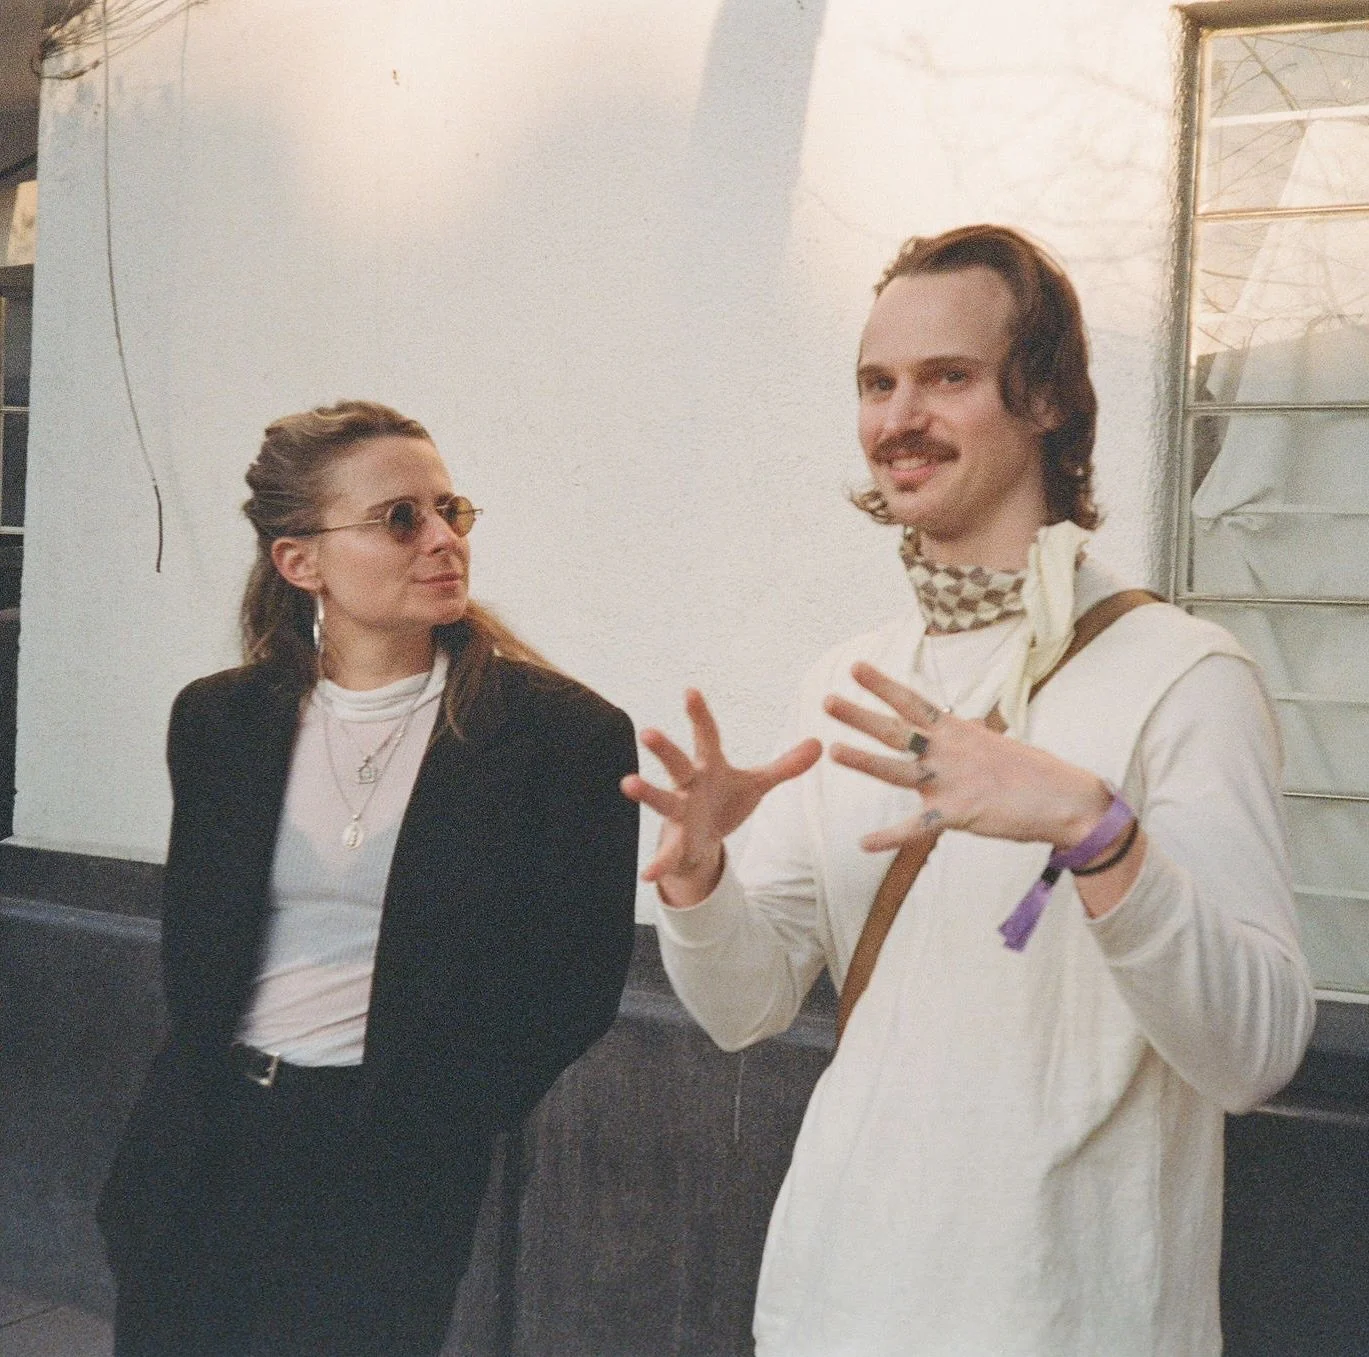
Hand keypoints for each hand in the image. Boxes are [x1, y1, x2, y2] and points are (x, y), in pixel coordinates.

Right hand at [621, 688, 821, 907]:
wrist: (704, 840)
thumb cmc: (724, 801)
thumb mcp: (756, 784)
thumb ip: (785, 767)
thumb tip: (820, 743)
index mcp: (709, 766)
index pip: (706, 736)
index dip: (699, 715)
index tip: (690, 691)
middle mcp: (689, 785)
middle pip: (676, 763)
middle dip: (664, 749)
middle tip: (648, 732)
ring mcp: (680, 813)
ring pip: (662, 801)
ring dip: (647, 793)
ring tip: (627, 783)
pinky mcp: (677, 842)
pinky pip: (667, 853)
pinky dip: (658, 863)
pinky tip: (648, 875)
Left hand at [825, 661, 1111, 852]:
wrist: (1068, 800)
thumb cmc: (1035, 773)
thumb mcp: (997, 744)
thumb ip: (971, 736)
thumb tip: (965, 722)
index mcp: (959, 732)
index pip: (914, 702)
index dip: (883, 684)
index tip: (856, 667)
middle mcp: (950, 752)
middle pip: (896, 730)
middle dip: (860, 715)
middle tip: (826, 701)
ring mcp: (952, 781)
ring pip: (898, 771)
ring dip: (864, 761)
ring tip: (833, 751)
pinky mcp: (959, 814)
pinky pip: (918, 828)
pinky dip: (889, 838)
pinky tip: (863, 843)